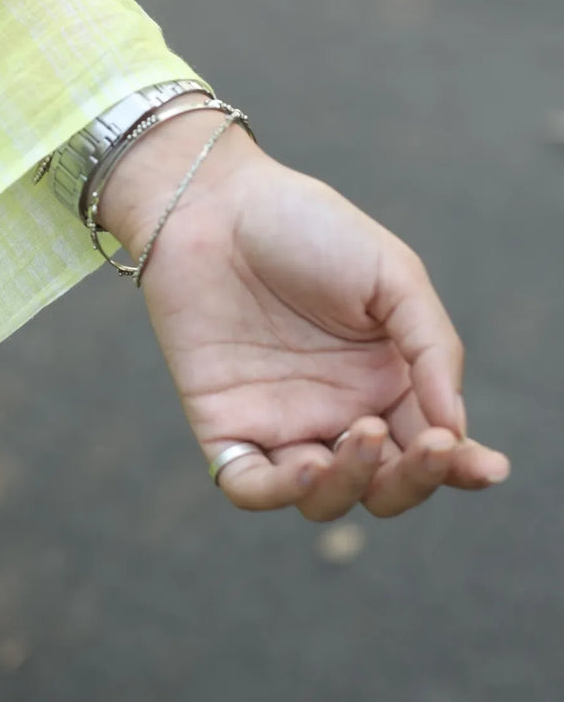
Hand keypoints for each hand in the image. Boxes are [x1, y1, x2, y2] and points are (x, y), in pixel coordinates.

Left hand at [99, 111, 510, 517]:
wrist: (215, 202)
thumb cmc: (307, 227)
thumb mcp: (392, 274)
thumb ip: (432, 347)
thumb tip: (455, 427)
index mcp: (385, 379)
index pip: (430, 446)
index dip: (462, 467)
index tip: (486, 466)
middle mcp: (337, 411)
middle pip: (385, 485)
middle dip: (415, 480)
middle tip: (428, 446)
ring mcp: (280, 422)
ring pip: (326, 499)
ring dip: (353, 485)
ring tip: (361, 433)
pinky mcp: (224, 424)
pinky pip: (250, 486)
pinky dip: (281, 493)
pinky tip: (308, 463)